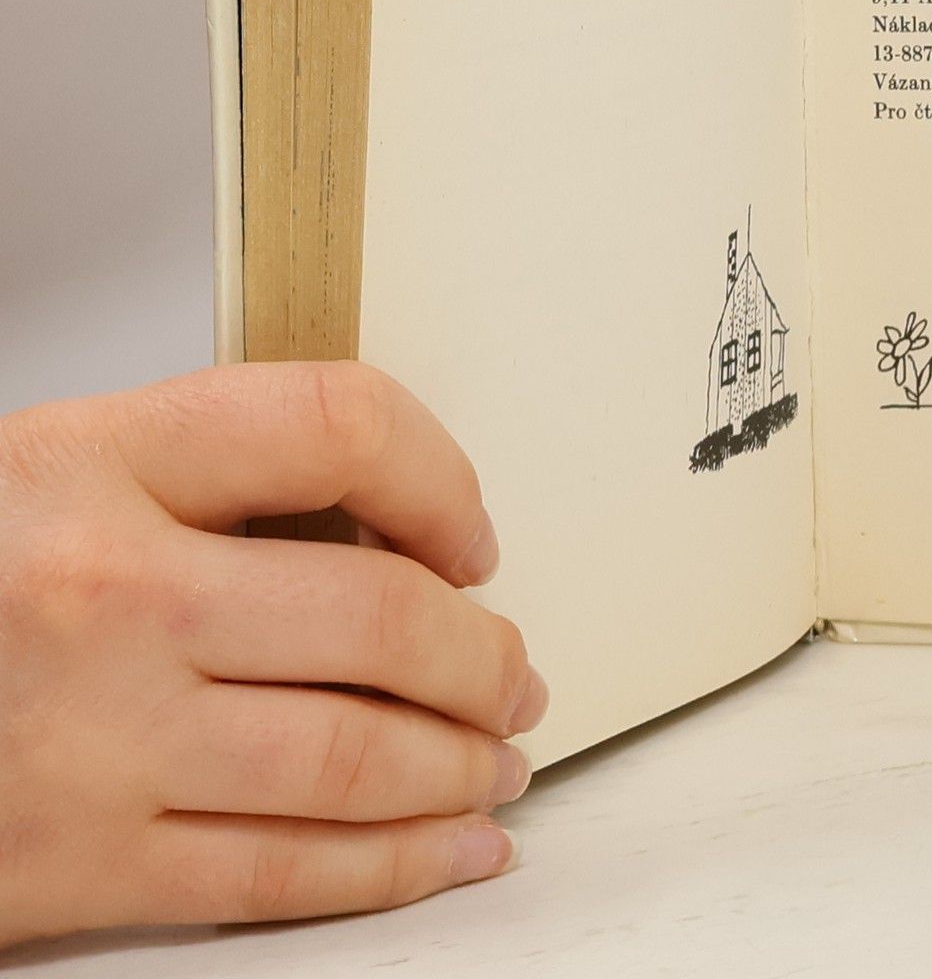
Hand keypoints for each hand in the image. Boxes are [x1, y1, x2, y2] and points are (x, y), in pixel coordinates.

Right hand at [0, 364, 544, 947]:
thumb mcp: (49, 474)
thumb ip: (204, 480)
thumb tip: (387, 531)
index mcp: (96, 465)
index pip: (336, 423)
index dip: (440, 474)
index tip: (471, 533)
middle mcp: (108, 596)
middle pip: (377, 616)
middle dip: (482, 656)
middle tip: (515, 672)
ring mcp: (96, 741)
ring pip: (351, 757)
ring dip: (460, 764)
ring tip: (500, 758)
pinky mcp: (74, 868)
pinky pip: (277, 875)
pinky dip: (391, 868)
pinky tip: (451, 850)